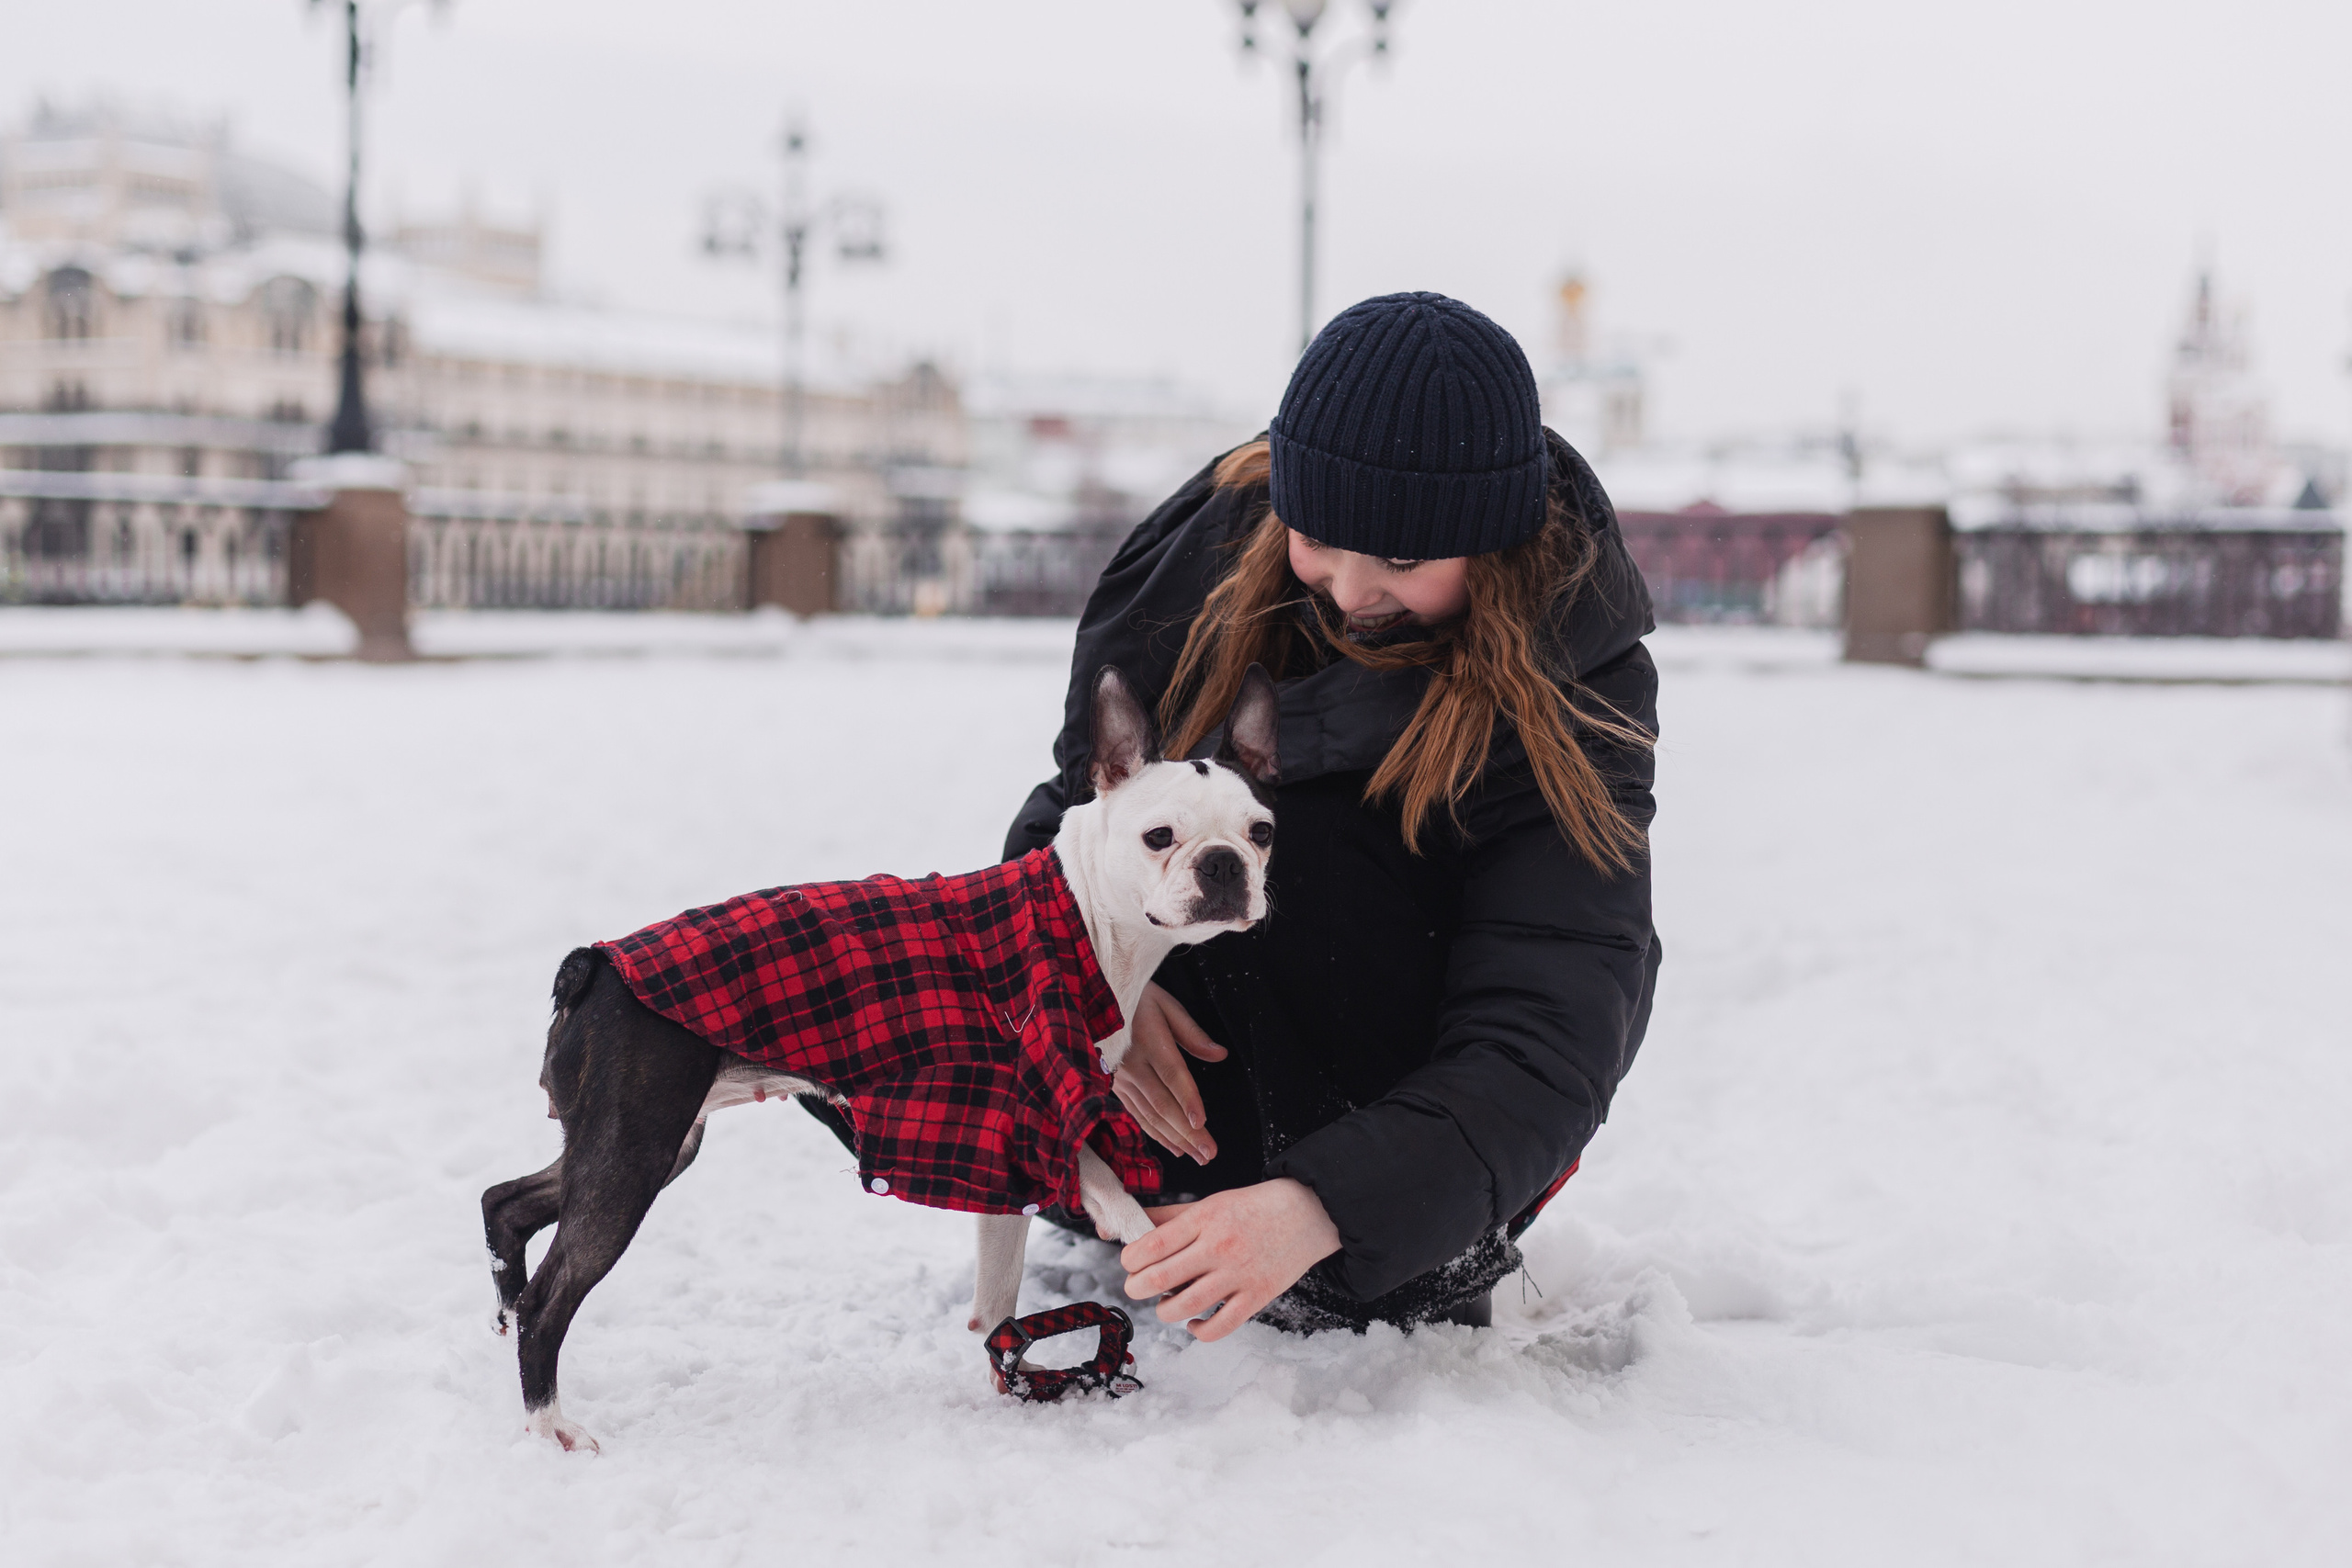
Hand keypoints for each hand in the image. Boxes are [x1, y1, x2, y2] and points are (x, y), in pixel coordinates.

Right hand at [1113, 982, 1226, 1163]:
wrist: (1087, 1000)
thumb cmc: (1133, 998)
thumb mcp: (1165, 1005)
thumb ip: (1192, 1034)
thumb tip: (1219, 1055)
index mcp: (1148, 1040)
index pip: (1172, 1074)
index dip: (1186, 1099)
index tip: (1201, 1122)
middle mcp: (1132, 1064)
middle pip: (1163, 1103)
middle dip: (1187, 1132)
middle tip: (1209, 1153)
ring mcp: (1120, 1078)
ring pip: (1150, 1114)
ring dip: (1176, 1139)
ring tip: (1199, 1156)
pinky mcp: (1113, 1086)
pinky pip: (1136, 1114)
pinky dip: (1156, 1134)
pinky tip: (1174, 1147)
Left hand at [1119, 1179, 1340, 1341]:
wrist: (1307, 1213)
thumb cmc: (1251, 1208)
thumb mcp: (1208, 1203)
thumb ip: (1166, 1218)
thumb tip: (1122, 1228)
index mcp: (1204, 1218)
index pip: (1152, 1244)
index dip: (1130, 1260)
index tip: (1129, 1263)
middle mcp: (1219, 1246)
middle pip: (1160, 1278)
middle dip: (1135, 1288)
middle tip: (1136, 1286)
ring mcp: (1239, 1274)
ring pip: (1184, 1306)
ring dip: (1163, 1310)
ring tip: (1165, 1302)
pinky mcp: (1257, 1297)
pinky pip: (1218, 1327)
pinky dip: (1197, 1331)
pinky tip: (1192, 1322)